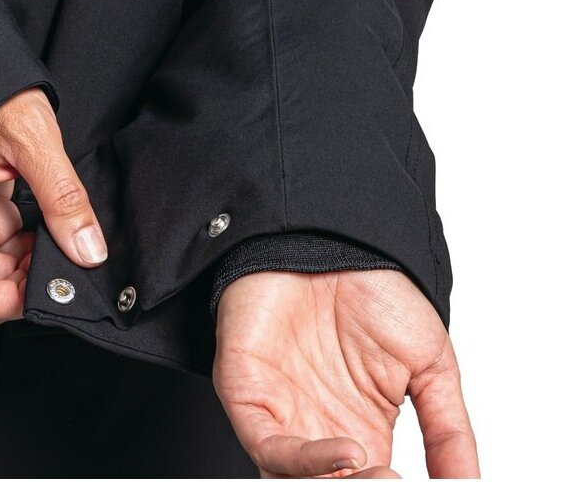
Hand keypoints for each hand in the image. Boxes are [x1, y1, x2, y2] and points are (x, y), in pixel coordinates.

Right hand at [0, 87, 106, 331]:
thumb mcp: (31, 134)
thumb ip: (62, 195)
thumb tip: (88, 251)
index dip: (6, 303)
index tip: (49, 288)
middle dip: (20, 287)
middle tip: (63, 261)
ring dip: (25, 269)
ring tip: (59, 238)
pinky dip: (22, 250)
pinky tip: (46, 229)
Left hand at [213, 270, 477, 478]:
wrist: (333, 238)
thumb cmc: (375, 291)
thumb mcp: (429, 364)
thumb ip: (449, 431)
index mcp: (358, 430)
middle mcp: (317, 430)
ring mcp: (280, 415)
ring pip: (296, 480)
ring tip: (382, 477)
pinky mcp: (247, 394)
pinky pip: (268, 445)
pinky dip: (304, 462)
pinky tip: (350, 454)